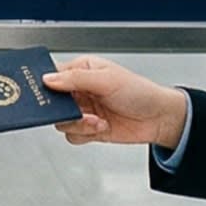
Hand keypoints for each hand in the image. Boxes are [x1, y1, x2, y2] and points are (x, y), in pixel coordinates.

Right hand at [44, 56, 189, 148]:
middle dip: (63, 110)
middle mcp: (80, 90)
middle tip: (75, 111)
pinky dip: (84, 134)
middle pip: (53, 102)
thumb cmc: (140, 92)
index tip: (47, 94)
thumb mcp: (107, 79)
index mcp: (82, 70)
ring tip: (95, 120)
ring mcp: (83, 110)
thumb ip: (76, 79)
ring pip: (61, 121)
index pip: (53, 75)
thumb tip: (49, 78)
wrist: (159, 119)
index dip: (46, 85)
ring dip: (78, 124)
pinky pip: (72, 135)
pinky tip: (101, 127)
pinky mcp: (88, 128)